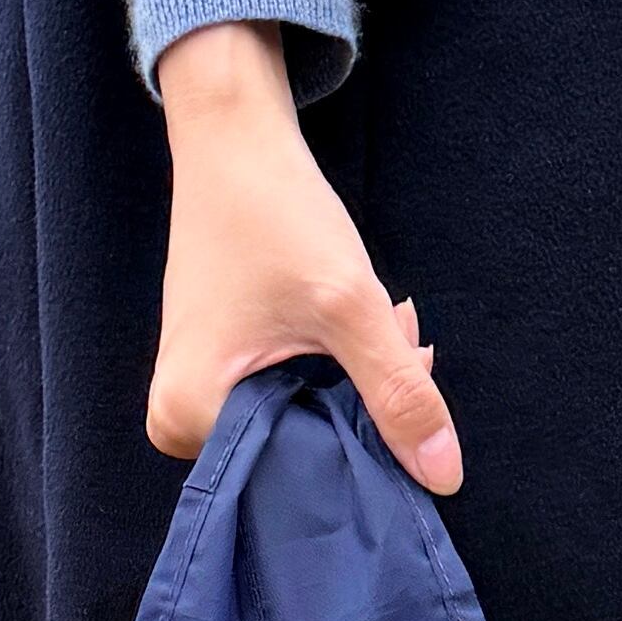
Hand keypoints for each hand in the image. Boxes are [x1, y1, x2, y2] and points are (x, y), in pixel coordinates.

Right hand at [145, 22, 461, 490]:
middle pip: (301, 447)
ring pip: (302, 418)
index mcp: (188, 418)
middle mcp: (177, 422)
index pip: (299, 473)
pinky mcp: (213, 372)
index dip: (370, 440)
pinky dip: (331, 365)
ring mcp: (192, 397)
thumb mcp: (350, 306)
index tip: (412, 378)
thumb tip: (443, 477)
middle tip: (404, 334)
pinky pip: (285, 392)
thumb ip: (399, 392)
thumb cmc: (275, 213)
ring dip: (357, 380)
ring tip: (385, 317)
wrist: (232, 143)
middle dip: (367, 402)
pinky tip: (357, 322)